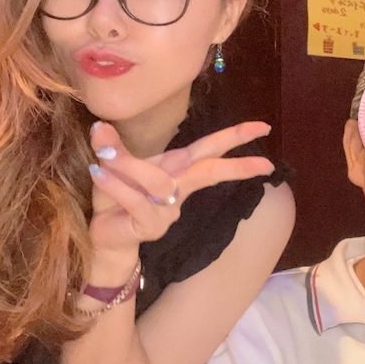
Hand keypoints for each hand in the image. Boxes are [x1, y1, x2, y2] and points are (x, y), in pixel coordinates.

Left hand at [87, 121, 274, 264]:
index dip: (235, 137)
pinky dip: (116, 185)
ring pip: (160, 182)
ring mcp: (169, 210)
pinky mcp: (152, 226)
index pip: (209, 149)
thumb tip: (100, 126)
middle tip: (265, 162)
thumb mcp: (112, 167)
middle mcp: (178, 189)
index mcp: (176, 169)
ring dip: (130, 166)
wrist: (103, 238)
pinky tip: (99, 174)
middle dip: (236, 163)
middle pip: (210, 170)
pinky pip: (137, 200)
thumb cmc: (115, 199)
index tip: (263, 128)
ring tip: (103, 158)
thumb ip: (111, 146)